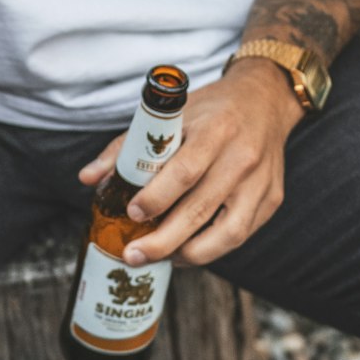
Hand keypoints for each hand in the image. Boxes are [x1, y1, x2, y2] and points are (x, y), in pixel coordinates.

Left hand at [78, 60, 304, 266]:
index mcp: (216, 130)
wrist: (265, 100)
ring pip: (227, 234)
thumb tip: (88, 178)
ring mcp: (260, 183)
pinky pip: (239, 236)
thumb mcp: (170, 115)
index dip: (156, 198)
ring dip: (188, 254)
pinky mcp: (271, 199)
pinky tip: (186, 251)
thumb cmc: (211, 110)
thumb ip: (126, 146)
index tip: (132, 213)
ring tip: (160, 258)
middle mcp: (242, 158)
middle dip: (162, 241)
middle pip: (200, 210)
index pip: (184, 172)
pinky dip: (210, 249)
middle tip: (133, 255)